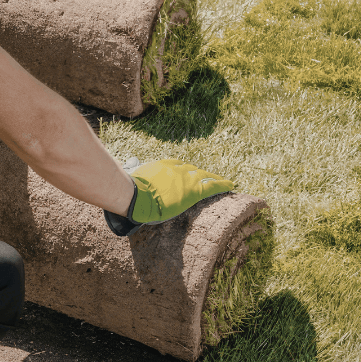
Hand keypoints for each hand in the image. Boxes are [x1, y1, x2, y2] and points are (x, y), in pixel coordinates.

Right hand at [105, 159, 233, 235]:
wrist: (136, 196)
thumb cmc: (130, 189)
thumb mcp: (132, 176)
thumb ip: (134, 171)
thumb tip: (128, 166)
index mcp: (162, 166)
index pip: (178, 165)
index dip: (185, 169)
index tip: (189, 172)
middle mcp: (176, 169)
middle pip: (193, 170)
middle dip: (200, 174)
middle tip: (208, 178)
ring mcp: (185, 179)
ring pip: (204, 177)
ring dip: (213, 179)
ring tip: (224, 182)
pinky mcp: (192, 191)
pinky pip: (212, 186)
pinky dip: (222, 184)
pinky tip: (231, 185)